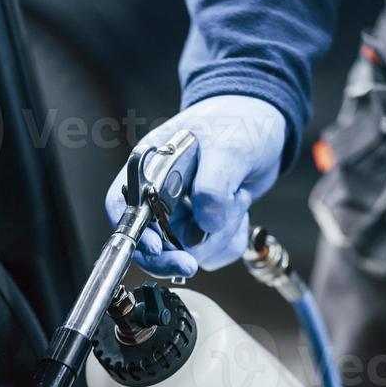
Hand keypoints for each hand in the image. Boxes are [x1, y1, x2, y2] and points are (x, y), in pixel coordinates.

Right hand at [105, 95, 285, 277]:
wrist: (263, 130)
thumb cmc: (236, 123)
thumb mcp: (227, 145)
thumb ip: (213, 186)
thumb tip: (205, 225)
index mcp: (149, 168)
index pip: (122, 207)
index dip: (133, 233)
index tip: (156, 247)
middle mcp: (159, 195)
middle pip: (148, 243)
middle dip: (173, 255)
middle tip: (191, 263)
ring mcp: (181, 215)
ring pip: (186, 252)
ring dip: (217, 237)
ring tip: (236, 200)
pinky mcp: (202, 228)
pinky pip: (212, 253)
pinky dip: (230, 240)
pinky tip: (239, 211)